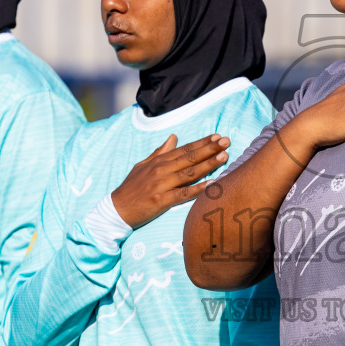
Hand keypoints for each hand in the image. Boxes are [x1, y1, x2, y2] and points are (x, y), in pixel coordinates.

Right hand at [111, 134, 231, 229]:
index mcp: (158, 161)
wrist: (117, 209)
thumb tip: (174, 137)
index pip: (184, 149)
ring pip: (189, 173)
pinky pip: (183, 194)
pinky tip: (211, 184)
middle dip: (210, 149)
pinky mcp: (162, 201)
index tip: (217, 136)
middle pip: (190, 158)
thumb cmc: (132, 187)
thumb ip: (160, 152)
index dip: (202, 142)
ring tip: (224, 157)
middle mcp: (161, 170)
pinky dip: (198, 189)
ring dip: (208, 165)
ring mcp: (162, 185)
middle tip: (226, 142)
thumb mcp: (143, 165)